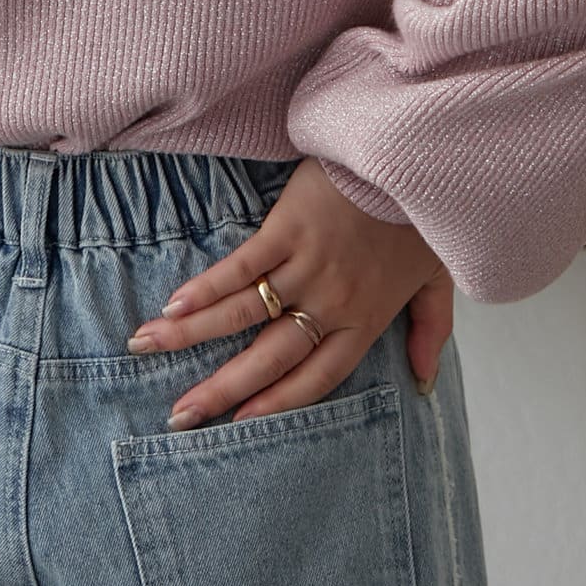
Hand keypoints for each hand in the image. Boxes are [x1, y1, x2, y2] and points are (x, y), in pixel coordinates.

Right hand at [125, 158, 452, 425]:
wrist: (417, 160)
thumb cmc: (425, 219)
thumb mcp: (438, 281)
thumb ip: (430, 331)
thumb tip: (424, 381)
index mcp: (364, 321)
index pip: (316, 376)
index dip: (276, 403)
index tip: (238, 424)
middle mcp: (330, 303)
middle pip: (268, 357)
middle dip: (220, 389)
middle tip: (179, 414)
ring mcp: (307, 266)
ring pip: (242, 313)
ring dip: (190, 335)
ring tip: (147, 348)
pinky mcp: (288, 228)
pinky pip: (241, 266)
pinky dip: (206, 288)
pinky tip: (173, 304)